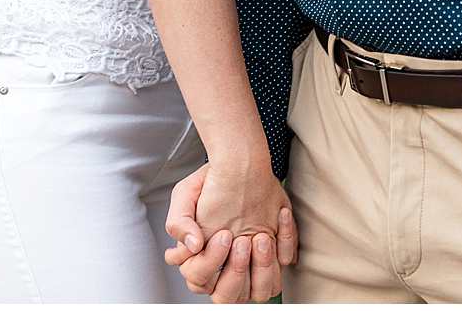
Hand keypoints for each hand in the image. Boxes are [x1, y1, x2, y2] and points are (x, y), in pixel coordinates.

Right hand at [163, 160, 296, 302]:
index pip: (198, 280)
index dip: (209, 262)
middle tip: (240, 241)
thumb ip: (178, 222)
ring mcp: (250, 266)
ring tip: (260, 237)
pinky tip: (278, 218)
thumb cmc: (212, 182)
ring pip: (259, 293)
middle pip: (226, 296)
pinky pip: (283, 271)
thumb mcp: (184, 195)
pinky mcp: (274, 258)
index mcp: (199, 256)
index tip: (222, 234)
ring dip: (261, 268)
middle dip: (236, 271)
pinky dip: (284, 246)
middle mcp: (225, 266)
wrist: (241, 165)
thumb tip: (191, 247)